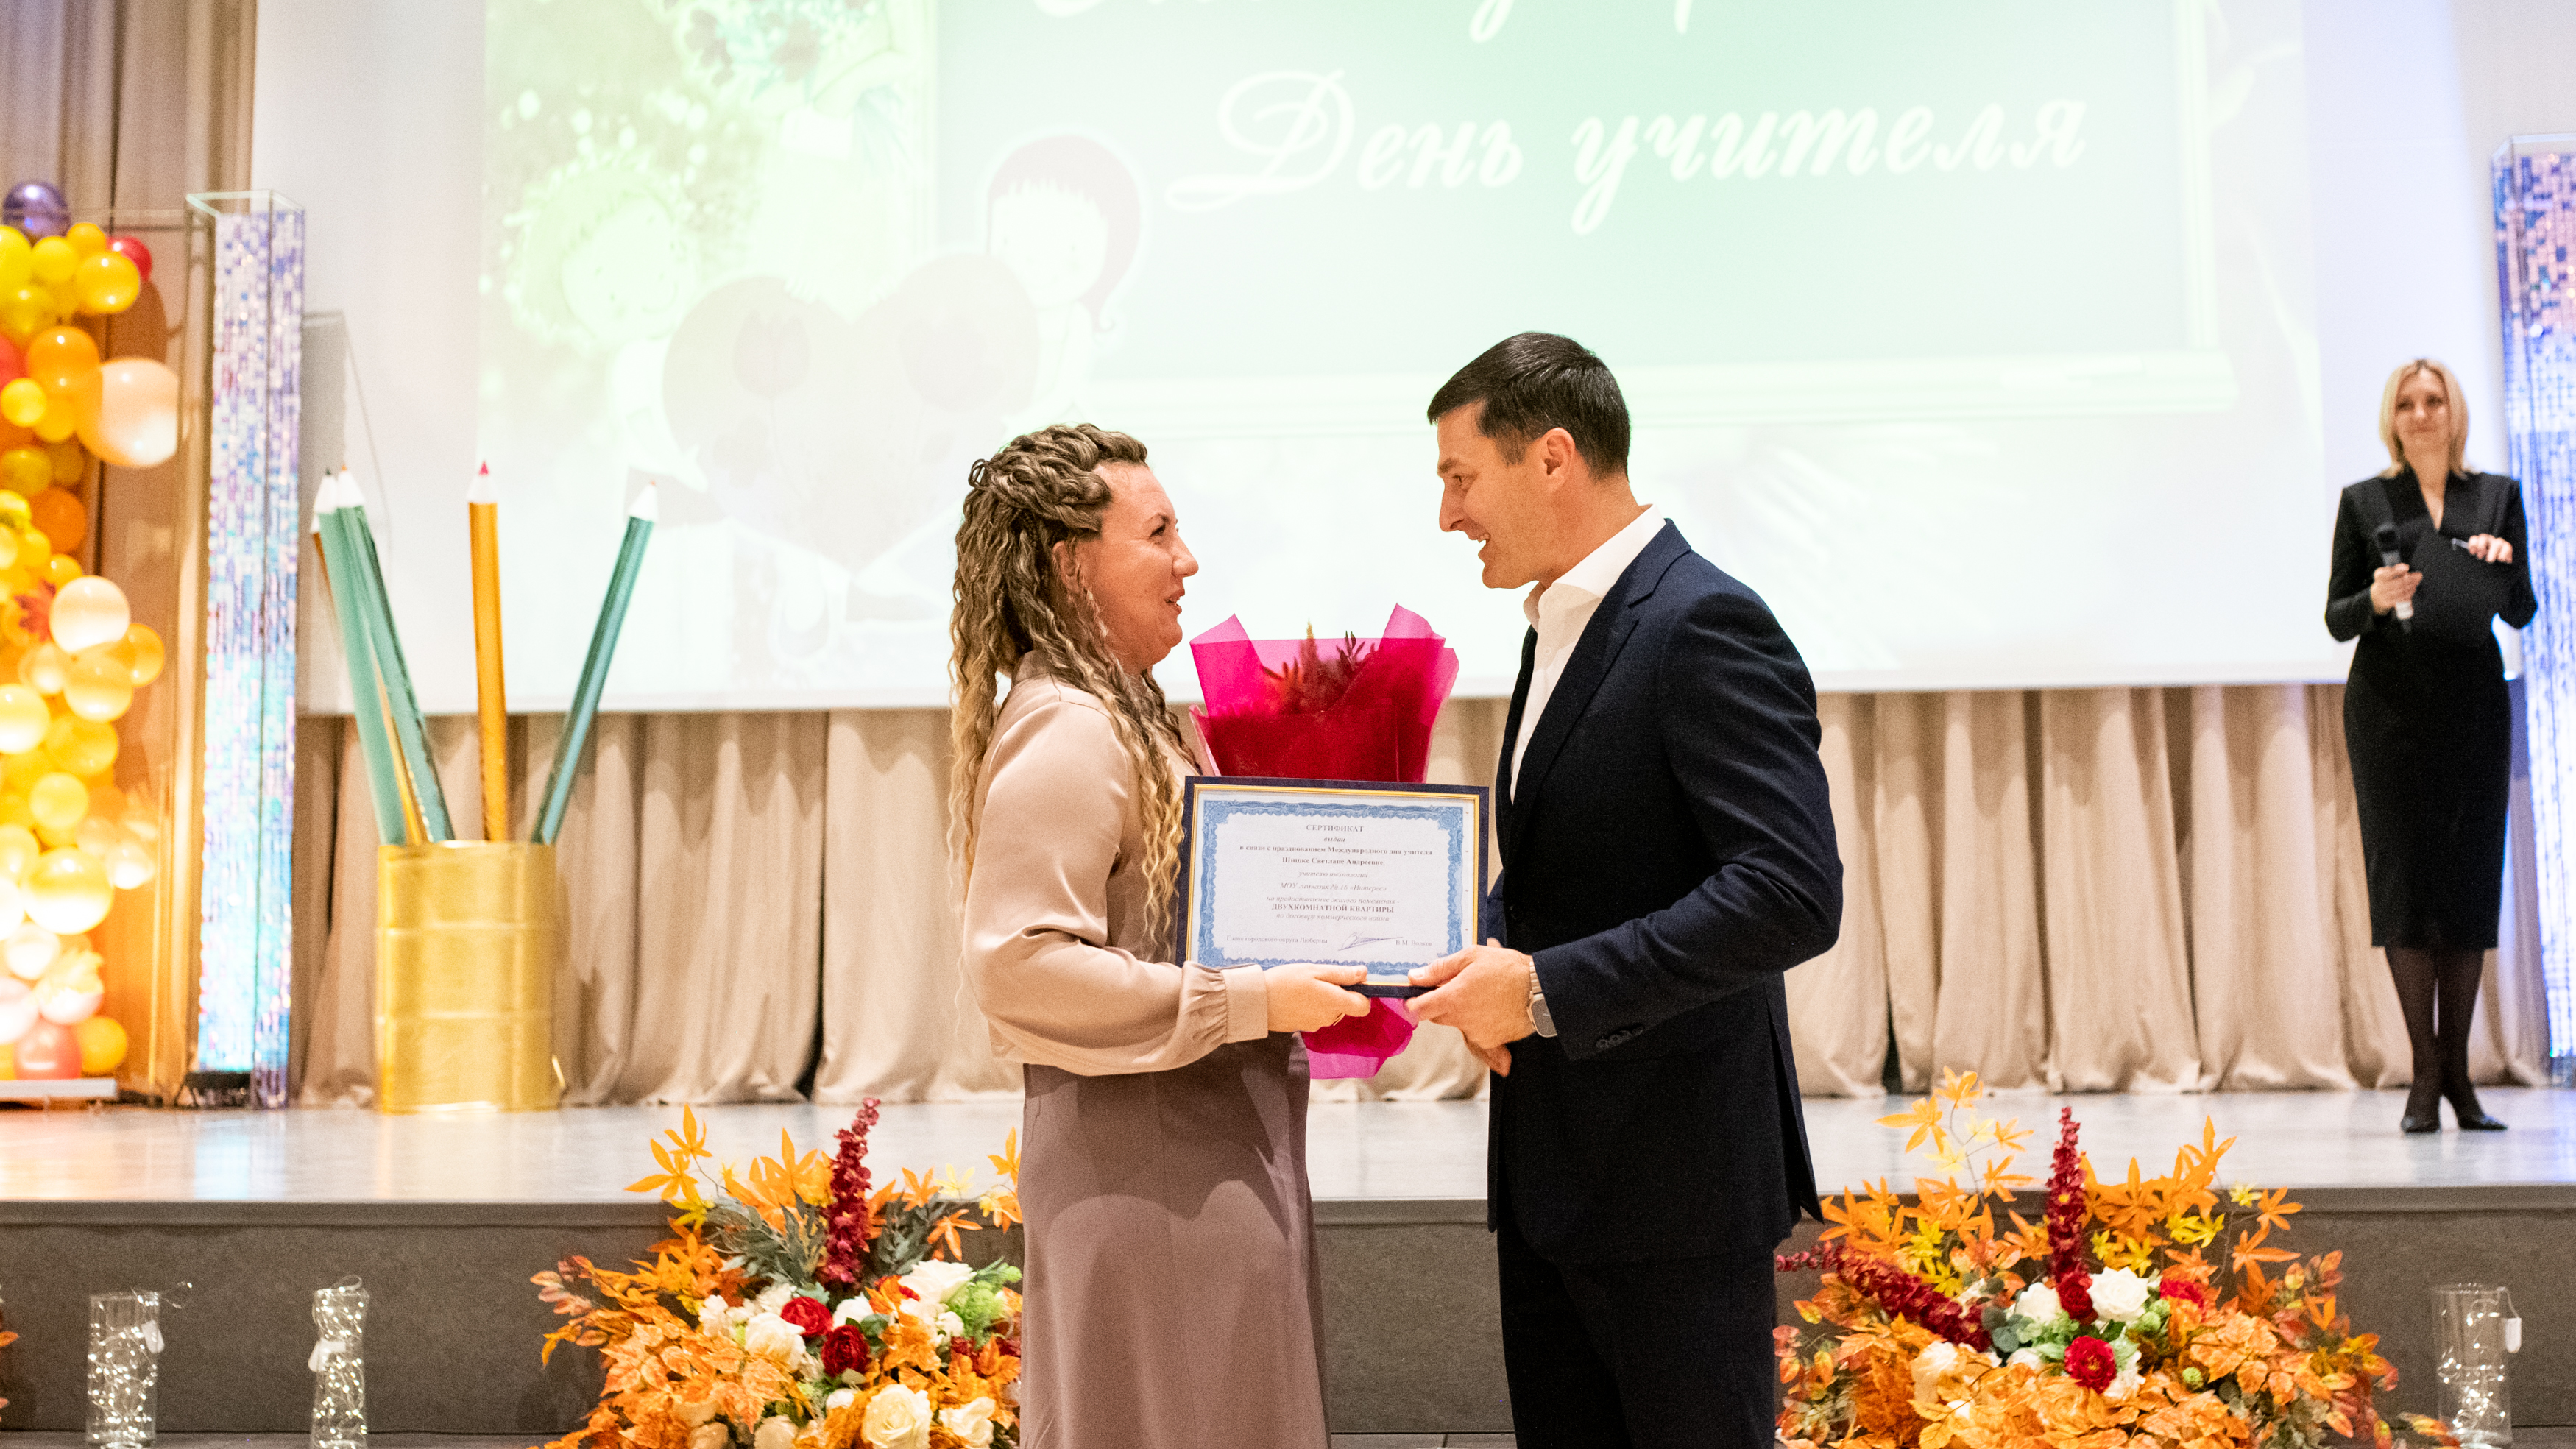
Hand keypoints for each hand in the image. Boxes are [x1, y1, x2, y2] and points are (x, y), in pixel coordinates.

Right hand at [1264, 962, 1371, 1033]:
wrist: (1257, 1004)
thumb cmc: (1284, 983)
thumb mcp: (1313, 971)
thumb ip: (1341, 974)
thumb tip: (1363, 973)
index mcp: (1335, 1002)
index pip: (1363, 1006)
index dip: (1361, 993)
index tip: (1349, 981)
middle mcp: (1329, 1017)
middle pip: (1345, 1006)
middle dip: (1337, 992)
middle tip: (1317, 978)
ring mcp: (1316, 1024)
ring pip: (1330, 1009)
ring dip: (1323, 998)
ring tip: (1304, 986)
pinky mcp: (1304, 1027)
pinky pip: (1316, 1014)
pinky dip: (1311, 1005)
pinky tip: (1296, 996)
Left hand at [1408, 939, 1535, 1074]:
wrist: (1541, 990)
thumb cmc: (1509, 970)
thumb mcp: (1472, 956)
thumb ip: (1440, 968)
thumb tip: (1416, 976)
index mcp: (1453, 998)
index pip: (1418, 1009)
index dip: (1413, 1003)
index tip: (1415, 997)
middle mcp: (1462, 1020)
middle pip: (1437, 1016)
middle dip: (1441, 1003)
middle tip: (1458, 985)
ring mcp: (1477, 1033)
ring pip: (1458, 1023)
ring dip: (1463, 1011)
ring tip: (1482, 992)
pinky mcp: (1491, 1041)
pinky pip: (1476, 1033)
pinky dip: (1479, 1022)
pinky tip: (1492, 1007)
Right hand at [2370, 563, 2420, 613]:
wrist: (2376, 597)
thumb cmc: (2384, 582)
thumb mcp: (2385, 573)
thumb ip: (2395, 569)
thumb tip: (2405, 567)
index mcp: (2379, 578)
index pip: (2387, 574)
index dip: (2397, 571)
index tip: (2407, 568)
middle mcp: (2380, 587)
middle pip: (2397, 583)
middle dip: (2410, 579)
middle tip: (2419, 575)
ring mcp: (2383, 596)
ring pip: (2401, 591)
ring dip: (2411, 585)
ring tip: (2417, 581)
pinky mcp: (2387, 603)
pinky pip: (2401, 599)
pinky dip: (2409, 594)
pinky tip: (2413, 589)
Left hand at [2464, 533, 2514, 563]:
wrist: (2497, 573)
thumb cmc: (2484, 567)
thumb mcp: (2476, 563)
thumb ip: (2472, 559)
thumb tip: (2465, 558)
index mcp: (2479, 543)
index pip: (2474, 539)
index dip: (2473, 544)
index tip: (2472, 553)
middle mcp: (2488, 541)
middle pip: (2484, 537)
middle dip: (2481, 546)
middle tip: (2480, 557)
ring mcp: (2498, 543)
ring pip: (2496, 542)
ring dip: (2493, 551)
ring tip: (2490, 560)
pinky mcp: (2507, 547)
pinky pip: (2507, 547)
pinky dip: (2503, 553)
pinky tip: (2500, 560)